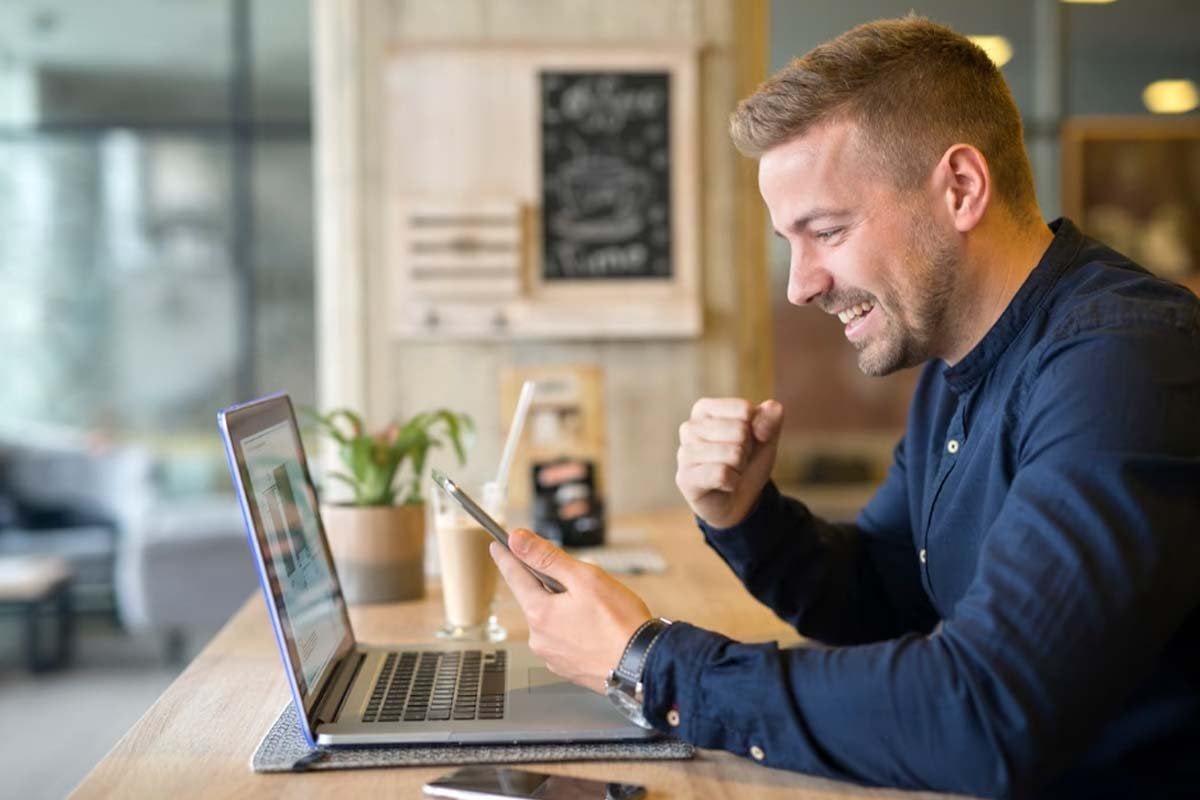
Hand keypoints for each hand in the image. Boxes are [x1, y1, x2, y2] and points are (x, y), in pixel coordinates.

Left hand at [490, 529, 650, 691]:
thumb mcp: (585, 578)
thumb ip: (547, 557)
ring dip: (563, 608)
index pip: (514, 576)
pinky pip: (562, 639)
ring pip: (550, 620)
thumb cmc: (621, 623)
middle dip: (549, 585)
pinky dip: (573, 629)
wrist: (645, 665)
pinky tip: (595, 628)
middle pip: (534, 598)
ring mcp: (552, 656)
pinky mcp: (567, 668)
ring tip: (595, 610)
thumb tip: (517, 540)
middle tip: (578, 580)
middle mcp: (539, 638)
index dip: (506, 557)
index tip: (497, 545)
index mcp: (539, 613)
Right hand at [675, 397, 782, 527]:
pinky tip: (724, 485)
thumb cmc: (747, 461)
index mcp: (704, 409)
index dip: (755, 428)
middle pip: (740, 431)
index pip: (744, 409)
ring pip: (733, 453)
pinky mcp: (685, 478)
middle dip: (747, 450)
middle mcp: (689, 427)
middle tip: (736, 460)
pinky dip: (732, 482)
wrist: (739, 499)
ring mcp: (684, 453)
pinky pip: (722, 474)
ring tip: (730, 471)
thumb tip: (768, 409)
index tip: (746, 441)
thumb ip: (772, 415)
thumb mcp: (766, 436)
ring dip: (740, 467)